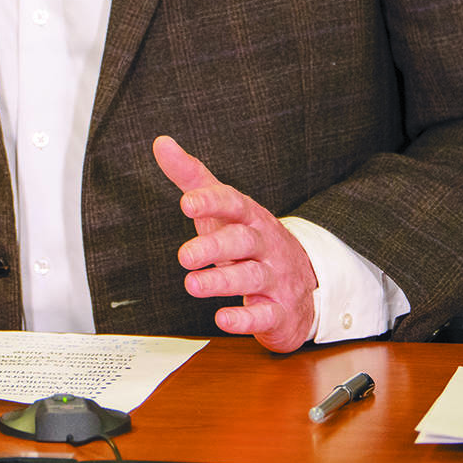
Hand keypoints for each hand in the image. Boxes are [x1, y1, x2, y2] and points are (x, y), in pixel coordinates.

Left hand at [153, 135, 316, 351]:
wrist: (301, 286)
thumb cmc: (250, 242)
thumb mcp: (223, 209)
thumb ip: (193, 178)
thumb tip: (161, 143)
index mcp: (250, 217)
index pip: (233, 203)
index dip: (211, 201)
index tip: (186, 202)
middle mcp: (266, 245)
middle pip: (242, 241)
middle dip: (214, 247)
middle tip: (184, 256)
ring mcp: (276, 278)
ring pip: (252, 277)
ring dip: (221, 282)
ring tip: (192, 285)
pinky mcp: (280, 312)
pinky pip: (265, 315)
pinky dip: (245, 319)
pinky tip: (222, 319)